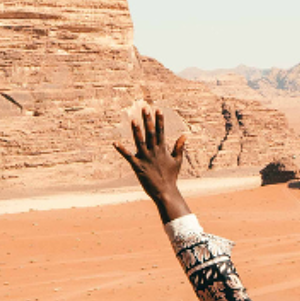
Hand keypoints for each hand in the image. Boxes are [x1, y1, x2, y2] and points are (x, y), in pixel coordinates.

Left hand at [112, 105, 189, 220]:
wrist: (165, 192)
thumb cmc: (171, 176)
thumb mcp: (177, 160)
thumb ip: (179, 147)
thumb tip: (184, 135)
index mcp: (162, 149)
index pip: (161, 132)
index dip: (159, 120)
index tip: (158, 109)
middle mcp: (154, 152)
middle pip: (151, 133)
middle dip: (148, 120)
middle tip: (145, 108)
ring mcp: (146, 159)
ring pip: (140, 142)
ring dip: (136, 131)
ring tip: (133, 120)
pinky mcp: (138, 166)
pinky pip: (128, 157)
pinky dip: (122, 150)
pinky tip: (115, 143)